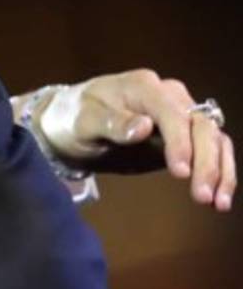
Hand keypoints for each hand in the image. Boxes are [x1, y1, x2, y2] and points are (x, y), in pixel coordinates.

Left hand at [36, 70, 233, 211]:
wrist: (69, 123)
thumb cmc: (73, 118)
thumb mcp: (82, 121)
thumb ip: (111, 124)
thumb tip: (144, 127)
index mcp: (142, 86)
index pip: (171, 113)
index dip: (180, 142)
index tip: (180, 173)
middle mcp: (169, 95)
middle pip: (201, 125)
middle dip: (205, 161)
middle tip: (201, 195)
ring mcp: (179, 113)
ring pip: (213, 137)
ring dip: (219, 169)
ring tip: (216, 202)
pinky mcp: (183, 134)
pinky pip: (211, 148)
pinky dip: (219, 170)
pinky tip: (219, 197)